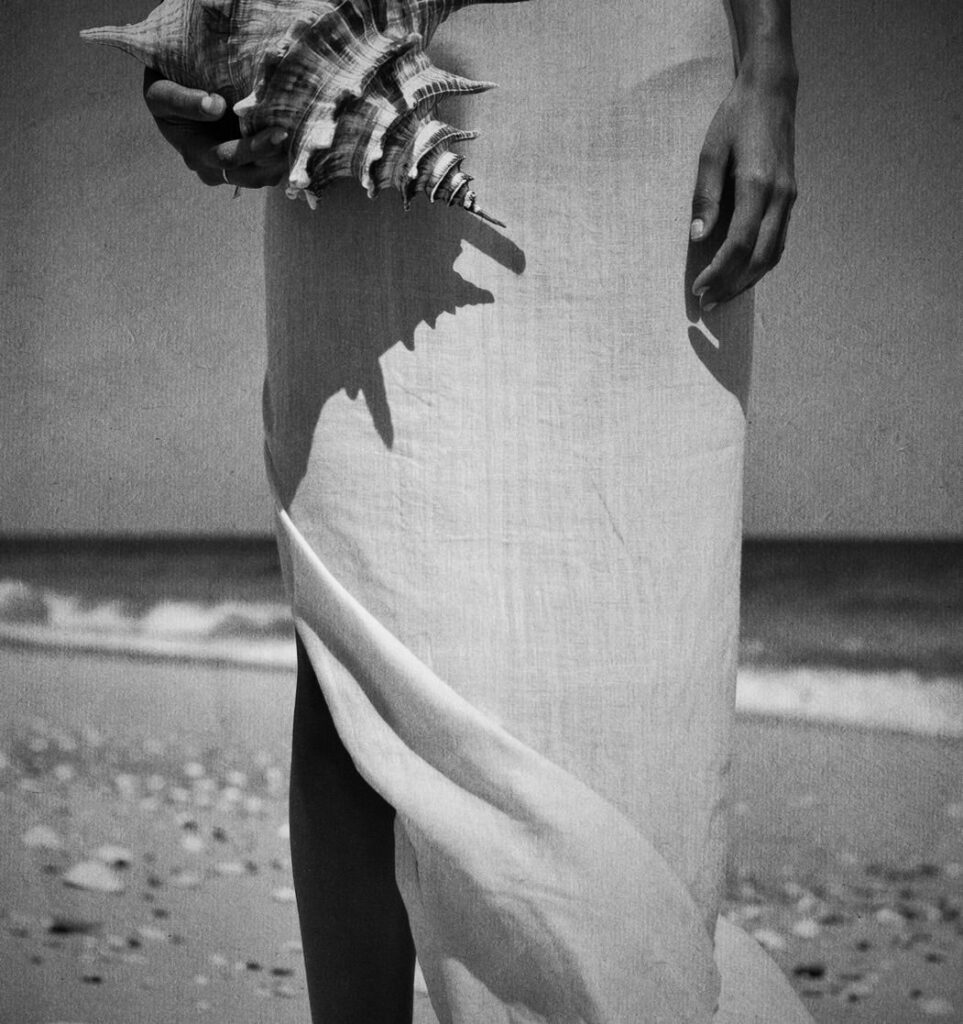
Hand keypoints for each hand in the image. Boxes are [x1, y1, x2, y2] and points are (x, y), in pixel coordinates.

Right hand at [143, 69, 288, 188]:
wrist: (175, 92)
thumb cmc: (166, 89)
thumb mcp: (160, 92)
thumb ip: (183, 100)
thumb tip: (216, 106)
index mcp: (194, 153)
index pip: (226, 158)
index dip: (254, 149)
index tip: (277, 134)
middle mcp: (214, 169)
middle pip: (249, 174)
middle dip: (275, 158)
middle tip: (297, 138)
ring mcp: (232, 170)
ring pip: (263, 177)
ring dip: (282, 163)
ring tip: (302, 142)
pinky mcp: (248, 165)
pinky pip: (270, 169)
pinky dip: (284, 159)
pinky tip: (298, 143)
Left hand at [689, 73, 796, 309]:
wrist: (772, 92)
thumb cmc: (735, 119)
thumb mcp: (710, 153)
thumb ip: (705, 197)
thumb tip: (697, 237)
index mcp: (757, 184)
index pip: (739, 243)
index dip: (718, 271)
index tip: (698, 288)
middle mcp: (780, 196)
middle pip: (758, 257)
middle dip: (732, 285)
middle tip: (707, 304)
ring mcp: (789, 198)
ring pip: (773, 254)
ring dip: (747, 280)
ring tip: (721, 296)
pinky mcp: (790, 198)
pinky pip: (778, 242)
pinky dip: (760, 264)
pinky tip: (741, 274)